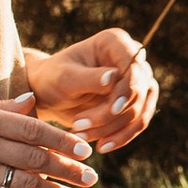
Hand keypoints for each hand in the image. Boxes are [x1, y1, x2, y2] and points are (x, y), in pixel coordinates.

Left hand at [22, 30, 158, 149]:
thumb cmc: (52, 79)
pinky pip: (137, 123)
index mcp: (115, 42)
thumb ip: (89, 78)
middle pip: (139, 91)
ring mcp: (136, 82)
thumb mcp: (65, 78)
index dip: (128, 89)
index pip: (134, 67)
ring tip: (82, 138)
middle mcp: (131, 59)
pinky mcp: (135, 103)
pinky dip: (121, 137)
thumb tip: (114, 77)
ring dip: (114, 129)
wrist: (48, 94)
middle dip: (112, 115)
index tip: (113, 109)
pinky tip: (101, 146)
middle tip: (79, 127)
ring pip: (140, 111)